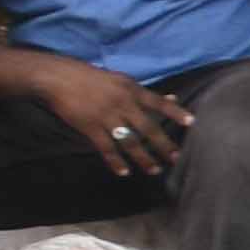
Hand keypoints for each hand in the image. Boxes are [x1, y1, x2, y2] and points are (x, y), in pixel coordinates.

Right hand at [35, 64, 189, 179]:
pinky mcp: (89, 126)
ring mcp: (106, 116)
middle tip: (176, 158)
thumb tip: (172, 98)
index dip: (176, 112)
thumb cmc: (91, 78)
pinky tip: (124, 172)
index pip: (159, 102)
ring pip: (130, 141)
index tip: (192, 123)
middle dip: (164, 145)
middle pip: (149, 128)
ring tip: (155, 170)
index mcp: (131, 89)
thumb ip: (144, 93)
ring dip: (144, 158)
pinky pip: (106, 148)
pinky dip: (116, 161)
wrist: (57, 77)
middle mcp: (122, 103)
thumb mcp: (121, 80)